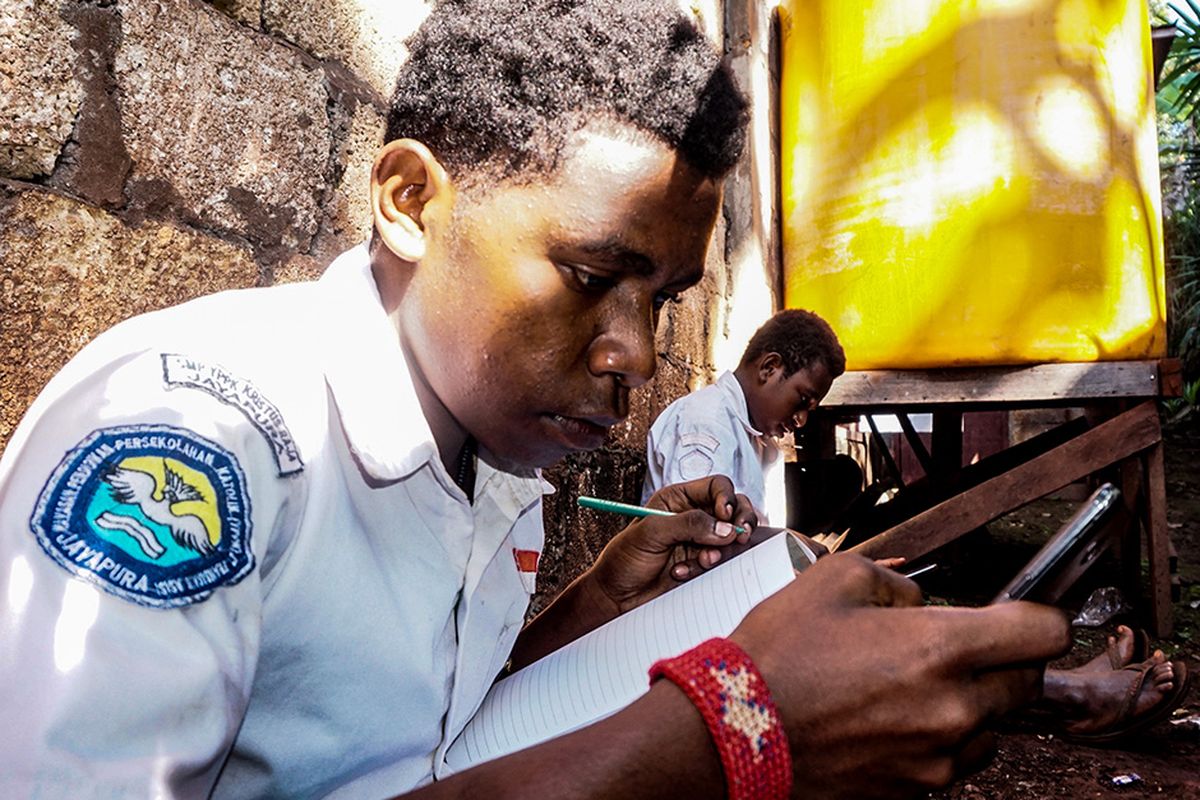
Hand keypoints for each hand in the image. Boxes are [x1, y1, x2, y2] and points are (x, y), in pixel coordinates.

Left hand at [586, 476, 758, 614]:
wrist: (618, 597)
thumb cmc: (624, 560)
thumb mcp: (651, 533)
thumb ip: (688, 524)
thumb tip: (724, 528)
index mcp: (679, 499)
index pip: (717, 486)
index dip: (726, 497)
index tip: (724, 514)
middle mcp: (695, 517)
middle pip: (736, 508)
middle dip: (742, 521)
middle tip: (739, 536)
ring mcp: (703, 542)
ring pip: (736, 537)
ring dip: (724, 550)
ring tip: (702, 561)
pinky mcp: (706, 566)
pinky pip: (726, 563)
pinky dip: (712, 569)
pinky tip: (682, 573)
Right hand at [731, 554, 1070, 798]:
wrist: (734, 731)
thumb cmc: (777, 655)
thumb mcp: (834, 579)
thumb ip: (897, 580)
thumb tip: (922, 600)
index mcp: (938, 647)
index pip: (1041, 633)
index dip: (1041, 616)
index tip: (1028, 613)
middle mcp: (951, 708)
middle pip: (1027, 682)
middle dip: (1004, 658)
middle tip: (960, 645)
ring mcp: (936, 756)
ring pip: (994, 727)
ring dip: (973, 703)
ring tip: (914, 686)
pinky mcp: (916, 789)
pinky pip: (955, 760)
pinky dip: (941, 738)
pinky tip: (895, 718)